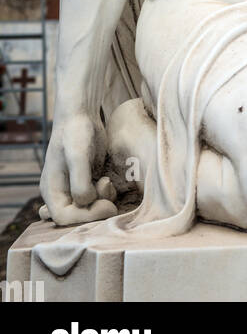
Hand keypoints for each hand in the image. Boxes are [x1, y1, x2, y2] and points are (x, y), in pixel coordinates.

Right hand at [39, 112, 117, 226]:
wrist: (81, 116)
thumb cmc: (75, 132)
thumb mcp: (77, 155)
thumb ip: (79, 182)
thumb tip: (86, 202)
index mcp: (52, 190)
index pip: (64, 218)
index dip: (86, 217)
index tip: (107, 207)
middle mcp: (61, 194)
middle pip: (77, 217)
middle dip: (96, 209)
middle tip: (108, 190)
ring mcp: (74, 189)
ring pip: (89, 209)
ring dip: (103, 201)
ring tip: (106, 181)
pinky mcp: (88, 183)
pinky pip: (97, 199)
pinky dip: (105, 195)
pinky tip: (106, 180)